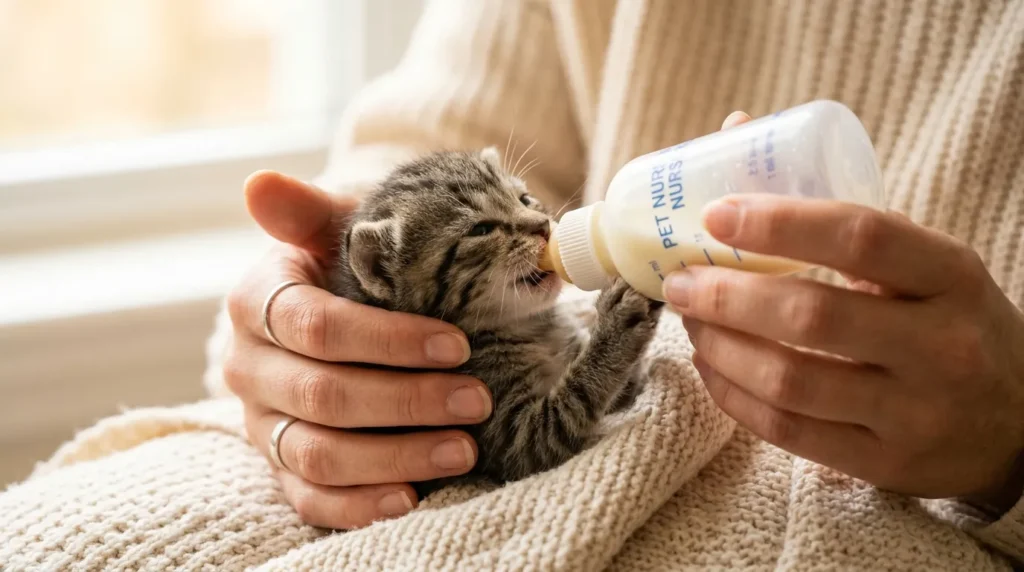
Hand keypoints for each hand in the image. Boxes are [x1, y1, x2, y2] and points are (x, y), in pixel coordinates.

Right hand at [223, 171, 492, 528]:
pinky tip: (411, 497)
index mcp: (256, 301)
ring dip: (395, 456)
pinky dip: (358, 505)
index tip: (458, 344)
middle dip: (407, 401)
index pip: (316, 326)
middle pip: (321, 395)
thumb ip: (309, 211)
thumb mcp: (338, 230)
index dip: (388, 340)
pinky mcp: (279, 466)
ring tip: (463, 450)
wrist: (337, 305)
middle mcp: (247, 366)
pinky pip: (309, 499)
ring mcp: (262, 422)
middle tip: (478, 401)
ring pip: (318, 454)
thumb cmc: (349, 264)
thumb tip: (259, 183)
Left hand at [664, 112, 1023, 507]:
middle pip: (810, 315)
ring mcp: (914, 413)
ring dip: (720, 347)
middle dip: (727, 294)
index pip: (862, 235)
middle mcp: (941, 346)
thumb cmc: (950, 324)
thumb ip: (840, 214)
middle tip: (681, 280)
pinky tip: (711, 366)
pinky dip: (732, 395)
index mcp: (952, 276)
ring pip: (789, 380)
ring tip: (691, 321)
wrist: (1017, 425)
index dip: (779, 221)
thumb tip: (735, 130)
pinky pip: (787, 431)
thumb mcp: (926, 266)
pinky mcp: (884, 463)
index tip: (715, 214)